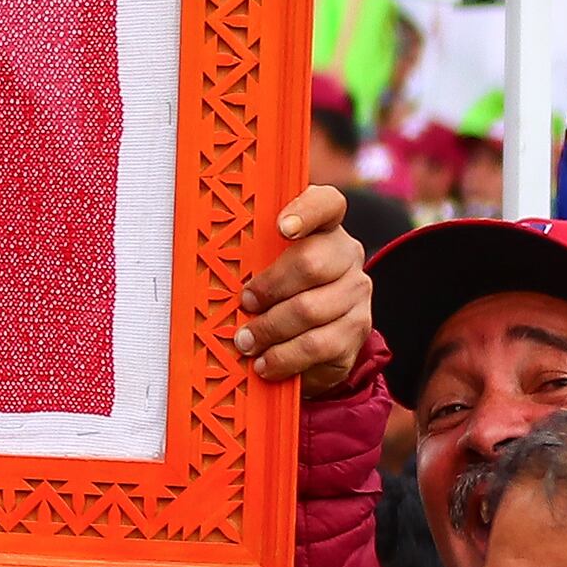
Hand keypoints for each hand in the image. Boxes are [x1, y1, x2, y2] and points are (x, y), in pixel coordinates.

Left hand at [238, 184, 376, 397]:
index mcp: (323, 227)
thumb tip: (209, 270)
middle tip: (244, 304)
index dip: (306, 211)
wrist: (314, 338)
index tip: (281, 228)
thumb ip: (250, 258)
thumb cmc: (276, 291)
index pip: (327, 203)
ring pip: (311, 309)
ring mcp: (357, 293)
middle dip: (270, 287)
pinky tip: (266, 363)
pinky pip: (318, 345)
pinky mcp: (357, 331)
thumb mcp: (263, 266)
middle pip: (312, 263)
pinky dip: (285, 357)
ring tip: (245, 342)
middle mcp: (346, 255)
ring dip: (270, 329)